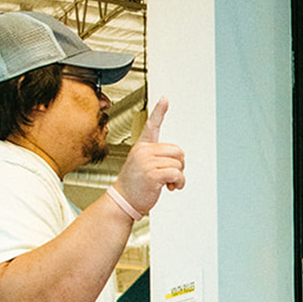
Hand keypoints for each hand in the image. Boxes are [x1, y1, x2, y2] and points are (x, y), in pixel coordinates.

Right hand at [115, 99, 185, 213]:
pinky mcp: (153, 174)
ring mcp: (147, 162)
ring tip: (169, 184)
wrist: (123, 202)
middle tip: (172, 175)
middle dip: (179, 165)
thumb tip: (178, 159)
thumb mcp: (142, 166)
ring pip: (178, 164)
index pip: (151, 126)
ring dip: (179, 177)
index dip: (159, 112)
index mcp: (141, 147)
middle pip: (177, 151)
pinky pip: (177, 174)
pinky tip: (171, 188)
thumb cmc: (134, 186)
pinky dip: (179, 183)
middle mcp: (144, 151)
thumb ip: (157, 158)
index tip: (165, 99)